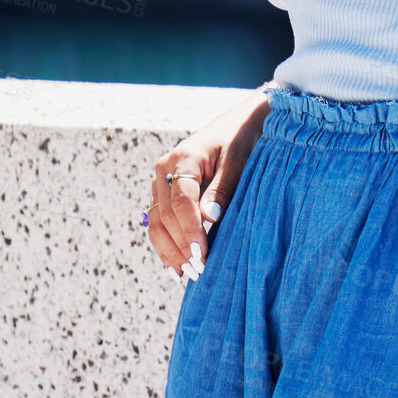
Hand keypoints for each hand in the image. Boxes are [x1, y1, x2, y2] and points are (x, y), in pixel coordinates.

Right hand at [148, 93, 267, 280]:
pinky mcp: (164, 191)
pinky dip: (165, 244)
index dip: (190, 231)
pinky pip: (158, 221)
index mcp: (183, 159)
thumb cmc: (240, 140)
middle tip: (199, 271)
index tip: (202, 255)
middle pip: (165, 216)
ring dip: (169, 250)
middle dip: (180, 246)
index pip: (181, 202)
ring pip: (156, 222)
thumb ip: (222, 188)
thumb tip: (209, 217)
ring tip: (186, 274)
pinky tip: (176, 264)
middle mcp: (165, 170)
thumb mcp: (238, 160)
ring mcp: (161, 181)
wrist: (237, 123)